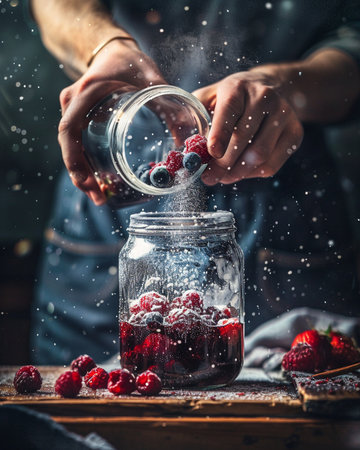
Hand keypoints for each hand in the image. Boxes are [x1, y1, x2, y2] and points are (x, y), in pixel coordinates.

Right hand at [58, 39, 165, 203]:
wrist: (114, 51)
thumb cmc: (131, 62)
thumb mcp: (152, 79)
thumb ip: (171, 105)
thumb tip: (189, 140)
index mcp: (87, 93)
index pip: (69, 130)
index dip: (74, 159)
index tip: (88, 182)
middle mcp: (73, 103)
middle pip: (68, 145)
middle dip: (80, 175)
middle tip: (98, 198)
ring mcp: (73, 112)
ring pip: (71, 147)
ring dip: (82, 173)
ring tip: (99, 196)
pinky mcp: (80, 119)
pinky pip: (77, 144)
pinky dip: (86, 164)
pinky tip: (99, 181)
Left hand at [193, 70, 302, 184]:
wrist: (272, 87)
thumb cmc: (233, 98)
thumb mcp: (209, 97)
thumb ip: (192, 117)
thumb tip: (179, 144)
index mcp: (238, 87)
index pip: (229, 112)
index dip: (220, 135)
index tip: (211, 154)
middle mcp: (265, 97)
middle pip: (243, 140)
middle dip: (222, 165)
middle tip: (208, 178)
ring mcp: (284, 115)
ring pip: (259, 155)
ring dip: (237, 173)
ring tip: (223, 178)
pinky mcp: (295, 132)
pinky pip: (272, 165)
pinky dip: (253, 175)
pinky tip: (241, 172)